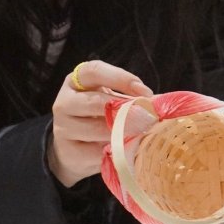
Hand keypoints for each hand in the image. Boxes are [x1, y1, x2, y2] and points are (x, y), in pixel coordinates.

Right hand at [50, 60, 152, 186]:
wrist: (74, 149)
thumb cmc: (98, 118)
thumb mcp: (110, 101)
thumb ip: (129, 98)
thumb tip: (160, 102)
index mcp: (76, 81)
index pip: (94, 71)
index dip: (121, 78)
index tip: (145, 92)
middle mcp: (64, 101)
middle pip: (95, 102)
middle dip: (125, 110)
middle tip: (148, 118)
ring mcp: (63, 127)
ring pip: (98, 129)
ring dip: (122, 133)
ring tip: (138, 135)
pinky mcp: (68, 152)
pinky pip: (97, 152)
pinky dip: (114, 152)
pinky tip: (123, 151)